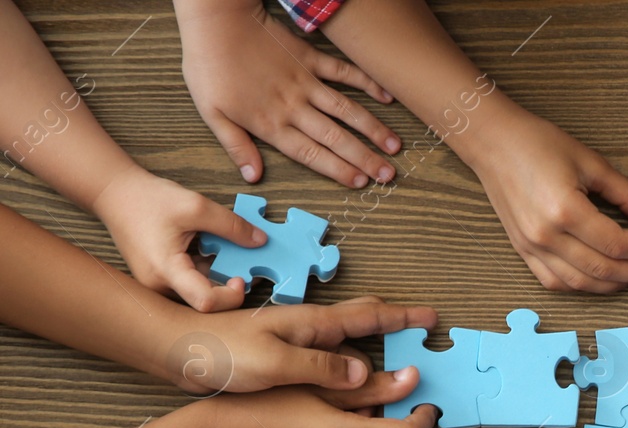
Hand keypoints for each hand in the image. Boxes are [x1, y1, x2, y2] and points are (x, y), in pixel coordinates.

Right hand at [93, 167, 261, 311]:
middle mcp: (158, 286)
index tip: (241, 278)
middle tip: (243, 268)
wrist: (115, 194)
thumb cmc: (148, 199)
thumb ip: (231, 225)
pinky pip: (190, 285)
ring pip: (198, 294)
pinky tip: (209, 252)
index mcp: (165, 271)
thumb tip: (260, 241)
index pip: (206, 303)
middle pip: (204, 303)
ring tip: (225, 255)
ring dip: (218, 279)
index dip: (230, 296)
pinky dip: (205, 272)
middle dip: (228, 288)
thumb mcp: (196, 205)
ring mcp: (158, 285)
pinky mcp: (161, 280)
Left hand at [160, 295, 435, 392]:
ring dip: (374, 343)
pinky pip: (329, 355)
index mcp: (311, 324)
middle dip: (394, 322)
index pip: (369, 315)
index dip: (403, 317)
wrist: (177, 350)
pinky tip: (349, 375)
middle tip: (420, 330)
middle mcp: (307, 327)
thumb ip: (322, 368)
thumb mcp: (275, 363)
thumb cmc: (222, 353)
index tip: (433, 318)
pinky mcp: (281, 354)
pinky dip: (350, 361)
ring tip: (396, 356)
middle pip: (361, 318)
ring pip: (346, 337)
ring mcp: (294, 338)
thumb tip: (367, 376)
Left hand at [175, 0, 399, 187]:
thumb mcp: (211, 112)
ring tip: (395, 147)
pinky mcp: (310, 58)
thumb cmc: (209, 65)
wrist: (218, 20)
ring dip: (373, 129)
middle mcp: (294, 106)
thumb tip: (252, 176)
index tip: (361, 183)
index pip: (311, 154)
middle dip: (365, 158)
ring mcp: (306, 81)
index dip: (338, 170)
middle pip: (335, 138)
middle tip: (389, 175)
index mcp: (271, 123)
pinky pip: (344, 72)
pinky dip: (367, 83)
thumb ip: (236, 146)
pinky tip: (387, 97)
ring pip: (346, 110)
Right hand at [468, 106, 627, 292]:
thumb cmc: (537, 144)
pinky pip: (556, 282)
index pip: (616, 244)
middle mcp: (546, 235)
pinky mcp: (523, 251)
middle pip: (603, 270)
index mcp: (565, 210)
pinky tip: (602, 279)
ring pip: (582, 284)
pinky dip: (584, 286)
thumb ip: (623, 192)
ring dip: (614, 284)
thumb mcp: (589, 161)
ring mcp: (532, 247)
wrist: (494, 142)